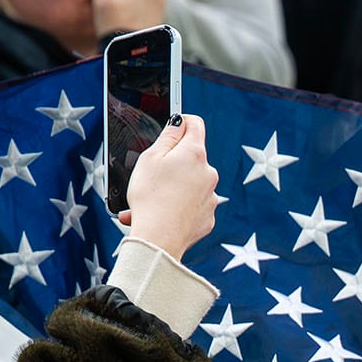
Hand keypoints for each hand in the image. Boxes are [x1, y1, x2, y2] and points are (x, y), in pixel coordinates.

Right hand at [124, 113, 218, 259]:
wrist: (159, 239)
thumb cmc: (151, 197)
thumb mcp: (150, 158)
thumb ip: (168, 136)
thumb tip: (179, 123)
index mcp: (195, 154)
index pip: (195, 125)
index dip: (182, 122)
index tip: (173, 127)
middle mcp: (209, 173)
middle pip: (191, 158)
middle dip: (172, 164)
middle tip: (151, 176)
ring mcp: (211, 197)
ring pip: (189, 185)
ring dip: (171, 189)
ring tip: (150, 201)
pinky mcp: (208, 217)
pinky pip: (192, 206)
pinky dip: (177, 208)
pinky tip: (160, 214)